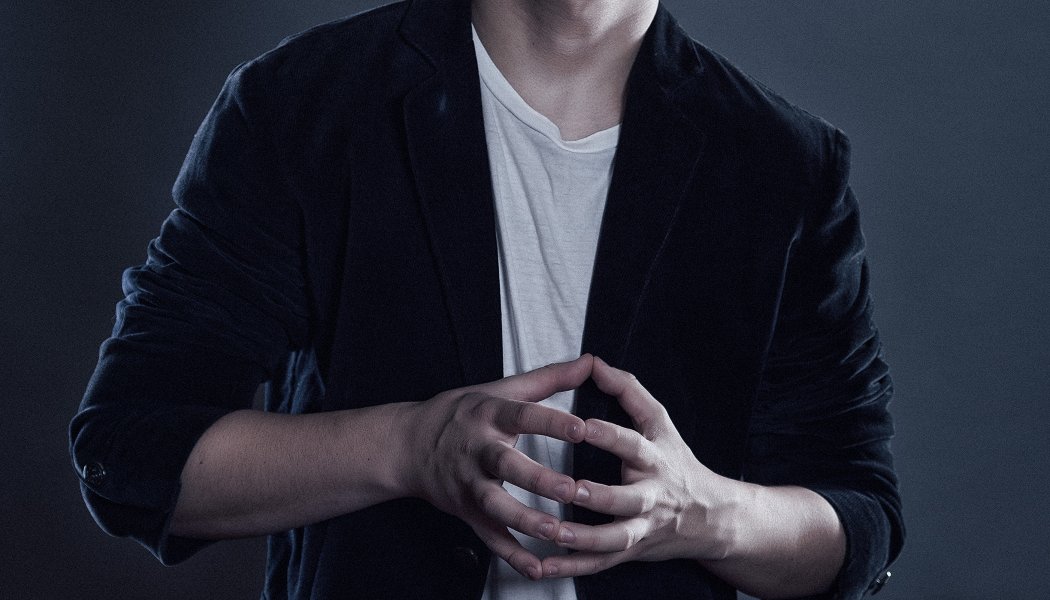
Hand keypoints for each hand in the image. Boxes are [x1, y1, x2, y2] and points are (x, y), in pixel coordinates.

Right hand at [402, 355, 592, 579]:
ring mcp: (469, 484)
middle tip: (573, 490)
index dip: (551, 423)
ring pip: (496, 506)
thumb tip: (590, 360)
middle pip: (507, 466)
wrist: (407, 445)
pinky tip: (537, 569)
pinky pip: (489, 537)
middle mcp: (477, 450)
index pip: (523, 416)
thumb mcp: (500, 389)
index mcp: (489, 415)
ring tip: (557, 533)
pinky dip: (511, 555)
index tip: (582, 428)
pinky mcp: (466, 511)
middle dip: (539, 480)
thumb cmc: (462, 413)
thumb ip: (549, 378)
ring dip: (526, 521)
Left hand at [541, 357, 741, 577]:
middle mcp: (650, 495)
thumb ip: (627, 391)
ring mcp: (641, 527)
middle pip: (626, 499)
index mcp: (654, 459)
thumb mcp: (659, 422)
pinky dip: (573, 567)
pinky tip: (545, 566)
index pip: (633, 444)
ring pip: (615, 538)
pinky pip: (601, 563)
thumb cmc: (675, 460)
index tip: (583, 425)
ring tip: (555, 533)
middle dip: (599, 495)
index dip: (609, 435)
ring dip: (584, 538)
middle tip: (568, 488)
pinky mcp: (630, 551)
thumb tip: (593, 361)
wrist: (712, 517)